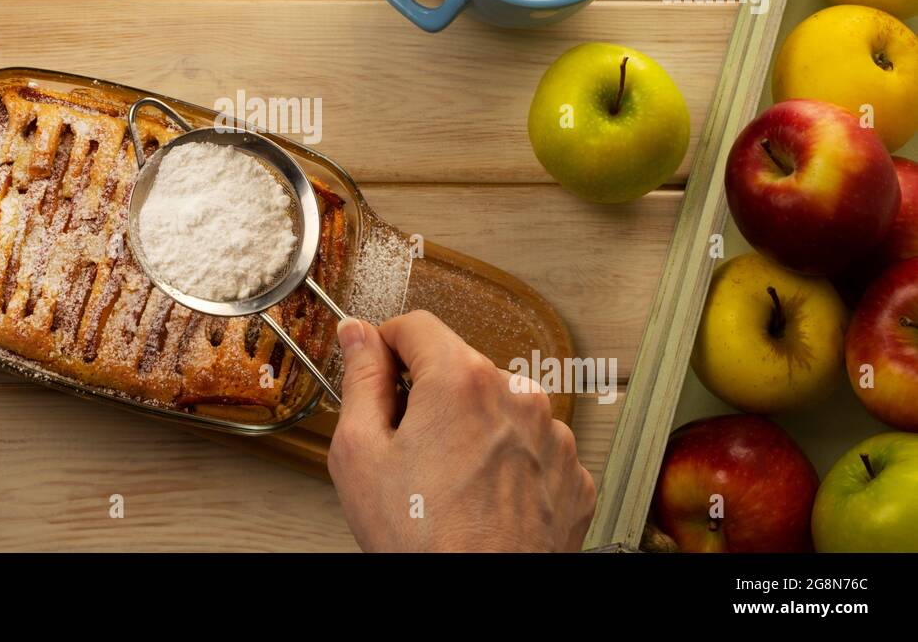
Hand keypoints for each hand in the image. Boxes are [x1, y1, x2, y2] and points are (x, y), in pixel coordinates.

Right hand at [328, 310, 595, 551]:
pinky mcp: (572, 473)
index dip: (386, 347)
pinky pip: (531, 447)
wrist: (479, 604)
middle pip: (459, 368)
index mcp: (462, 380)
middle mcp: (516, 396)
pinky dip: (508, 463)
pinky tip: (483, 497)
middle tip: (407, 448)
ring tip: (449, 482)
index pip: (416, 325)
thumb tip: (358, 336)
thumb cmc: (424, 541)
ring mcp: (552, 435)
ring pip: (497, 408)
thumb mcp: (361, 452)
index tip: (377, 371)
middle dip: (430, 395)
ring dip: (472, 429)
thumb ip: (360, 378)